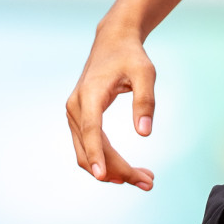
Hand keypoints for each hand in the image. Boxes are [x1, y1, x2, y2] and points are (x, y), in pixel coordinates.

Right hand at [66, 20, 156, 190]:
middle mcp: (76, 107)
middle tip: (149, 181)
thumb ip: (145, 101)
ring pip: (87, 153)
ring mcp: (74, 115)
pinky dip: (106, 161)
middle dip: (117, 170)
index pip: (92, 130)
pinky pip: (89, 146)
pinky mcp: (79, 119)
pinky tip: (127, 170)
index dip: (97, 154)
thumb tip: (144, 133)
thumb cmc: (130, 56)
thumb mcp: (145, 73)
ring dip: (112, 170)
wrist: (112, 42)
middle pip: (91, 148)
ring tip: (144, 178)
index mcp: (89, 94)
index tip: (104, 177)